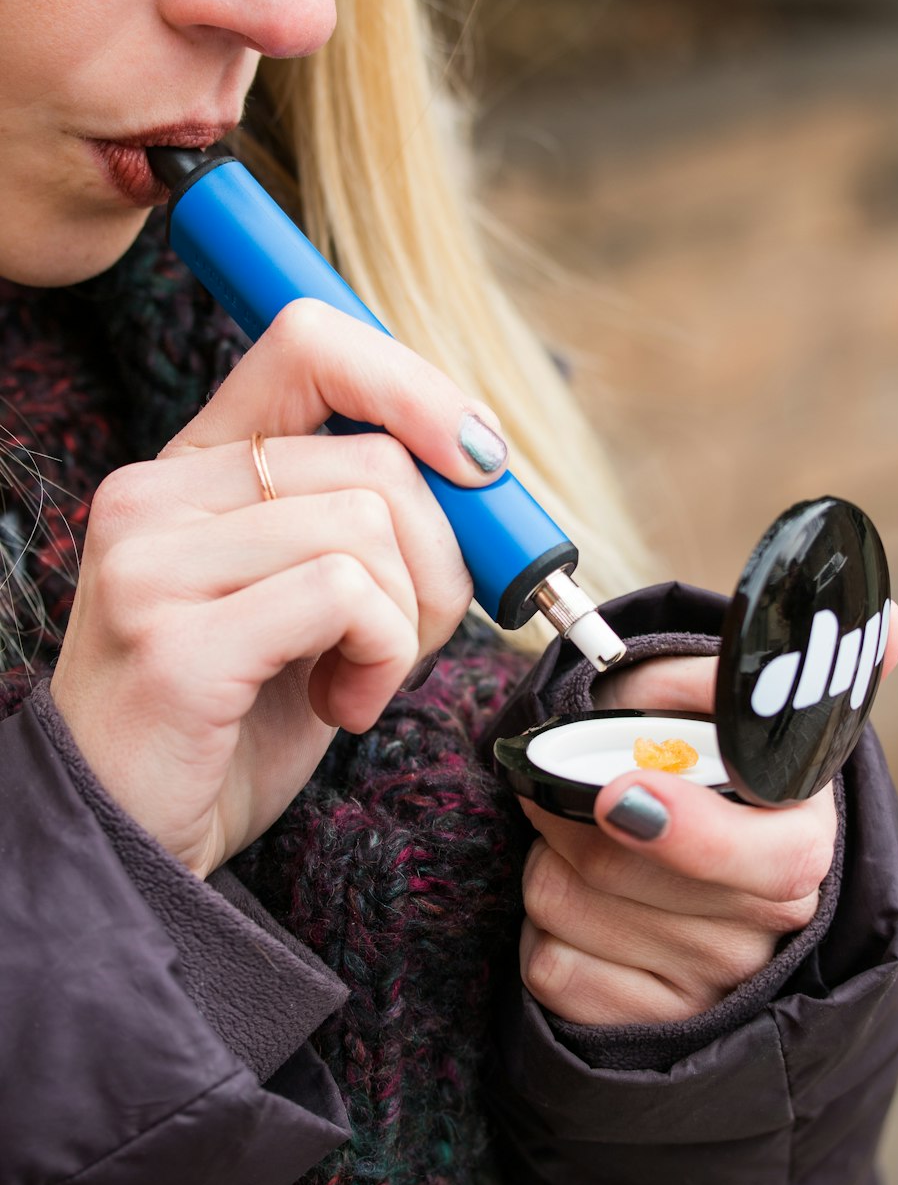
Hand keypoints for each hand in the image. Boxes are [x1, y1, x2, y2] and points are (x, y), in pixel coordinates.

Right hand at [51, 300, 506, 877]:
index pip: (309, 343)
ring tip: (357, 680)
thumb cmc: (235, 719)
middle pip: (375, 458)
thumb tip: (479, 459)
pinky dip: (384, 659)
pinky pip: (347, 597)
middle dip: (442, 556)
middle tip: (413, 634)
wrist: (130, 841)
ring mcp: (153, 562)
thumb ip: (364, 517)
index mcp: (192, 468)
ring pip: (369, 526)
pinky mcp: (175, 640)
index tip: (480, 459)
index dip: (415, 384)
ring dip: (409, 623)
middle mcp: (155, 494)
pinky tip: (342, 705)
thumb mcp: (306, 596)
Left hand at [518, 604, 897, 1024]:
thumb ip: (750, 672)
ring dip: (546, 857)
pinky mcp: (639, 1025)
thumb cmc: (686, 761)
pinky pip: (550, 966)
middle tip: (570, 778)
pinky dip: (540, 921)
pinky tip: (577, 897)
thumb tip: (891, 628)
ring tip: (580, 836)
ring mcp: (706, 984)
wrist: (668, 852)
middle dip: (567, 813)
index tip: (615, 792)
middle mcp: (765, 927)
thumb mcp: (704, 702)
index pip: (764, 862)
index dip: (688, 832)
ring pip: (567, 907)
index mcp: (799, 842)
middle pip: (622, 874)